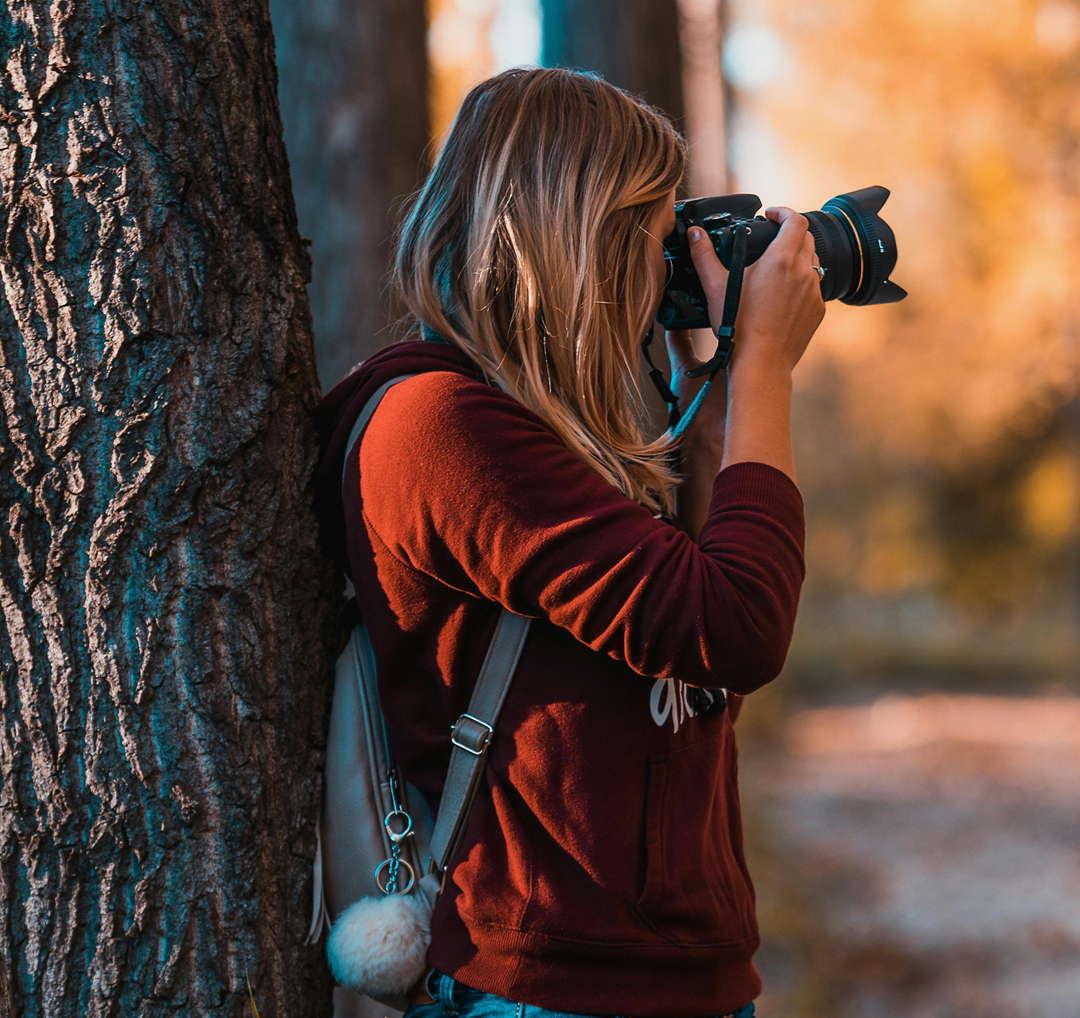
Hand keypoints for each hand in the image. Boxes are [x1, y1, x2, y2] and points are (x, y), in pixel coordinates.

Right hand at [686, 206, 824, 376]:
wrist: (761, 364)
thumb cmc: (738, 328)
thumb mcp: (716, 288)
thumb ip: (704, 256)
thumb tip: (695, 234)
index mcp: (782, 259)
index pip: (796, 220)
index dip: (784, 212)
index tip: (771, 215)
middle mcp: (804, 272)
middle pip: (806, 238)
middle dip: (790, 233)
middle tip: (771, 239)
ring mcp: (814, 292)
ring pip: (811, 264)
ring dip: (797, 259)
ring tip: (775, 268)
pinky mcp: (817, 311)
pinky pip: (813, 289)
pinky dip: (800, 285)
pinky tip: (781, 297)